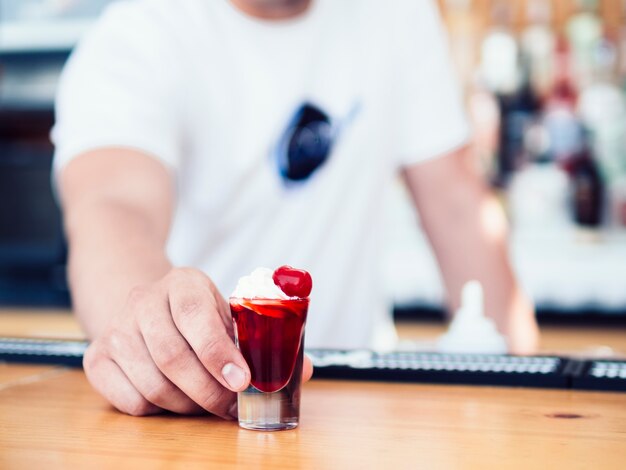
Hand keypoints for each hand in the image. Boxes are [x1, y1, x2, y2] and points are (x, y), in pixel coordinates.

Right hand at [83, 268, 312, 416]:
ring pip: (153, 384)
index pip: (198, 315)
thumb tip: (304, 370)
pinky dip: (159, 410)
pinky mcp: (96, 357)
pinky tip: (175, 398)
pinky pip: (130, 401)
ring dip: (188, 405)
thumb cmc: (197, 316)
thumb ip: (264, 341)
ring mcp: (116, 328)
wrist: (146, 306)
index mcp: (183, 281)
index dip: (220, 352)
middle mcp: (144, 299)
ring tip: (208, 404)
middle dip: (209, 392)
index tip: (243, 381)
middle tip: (232, 408)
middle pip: (173, 357)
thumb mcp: (228, 313)